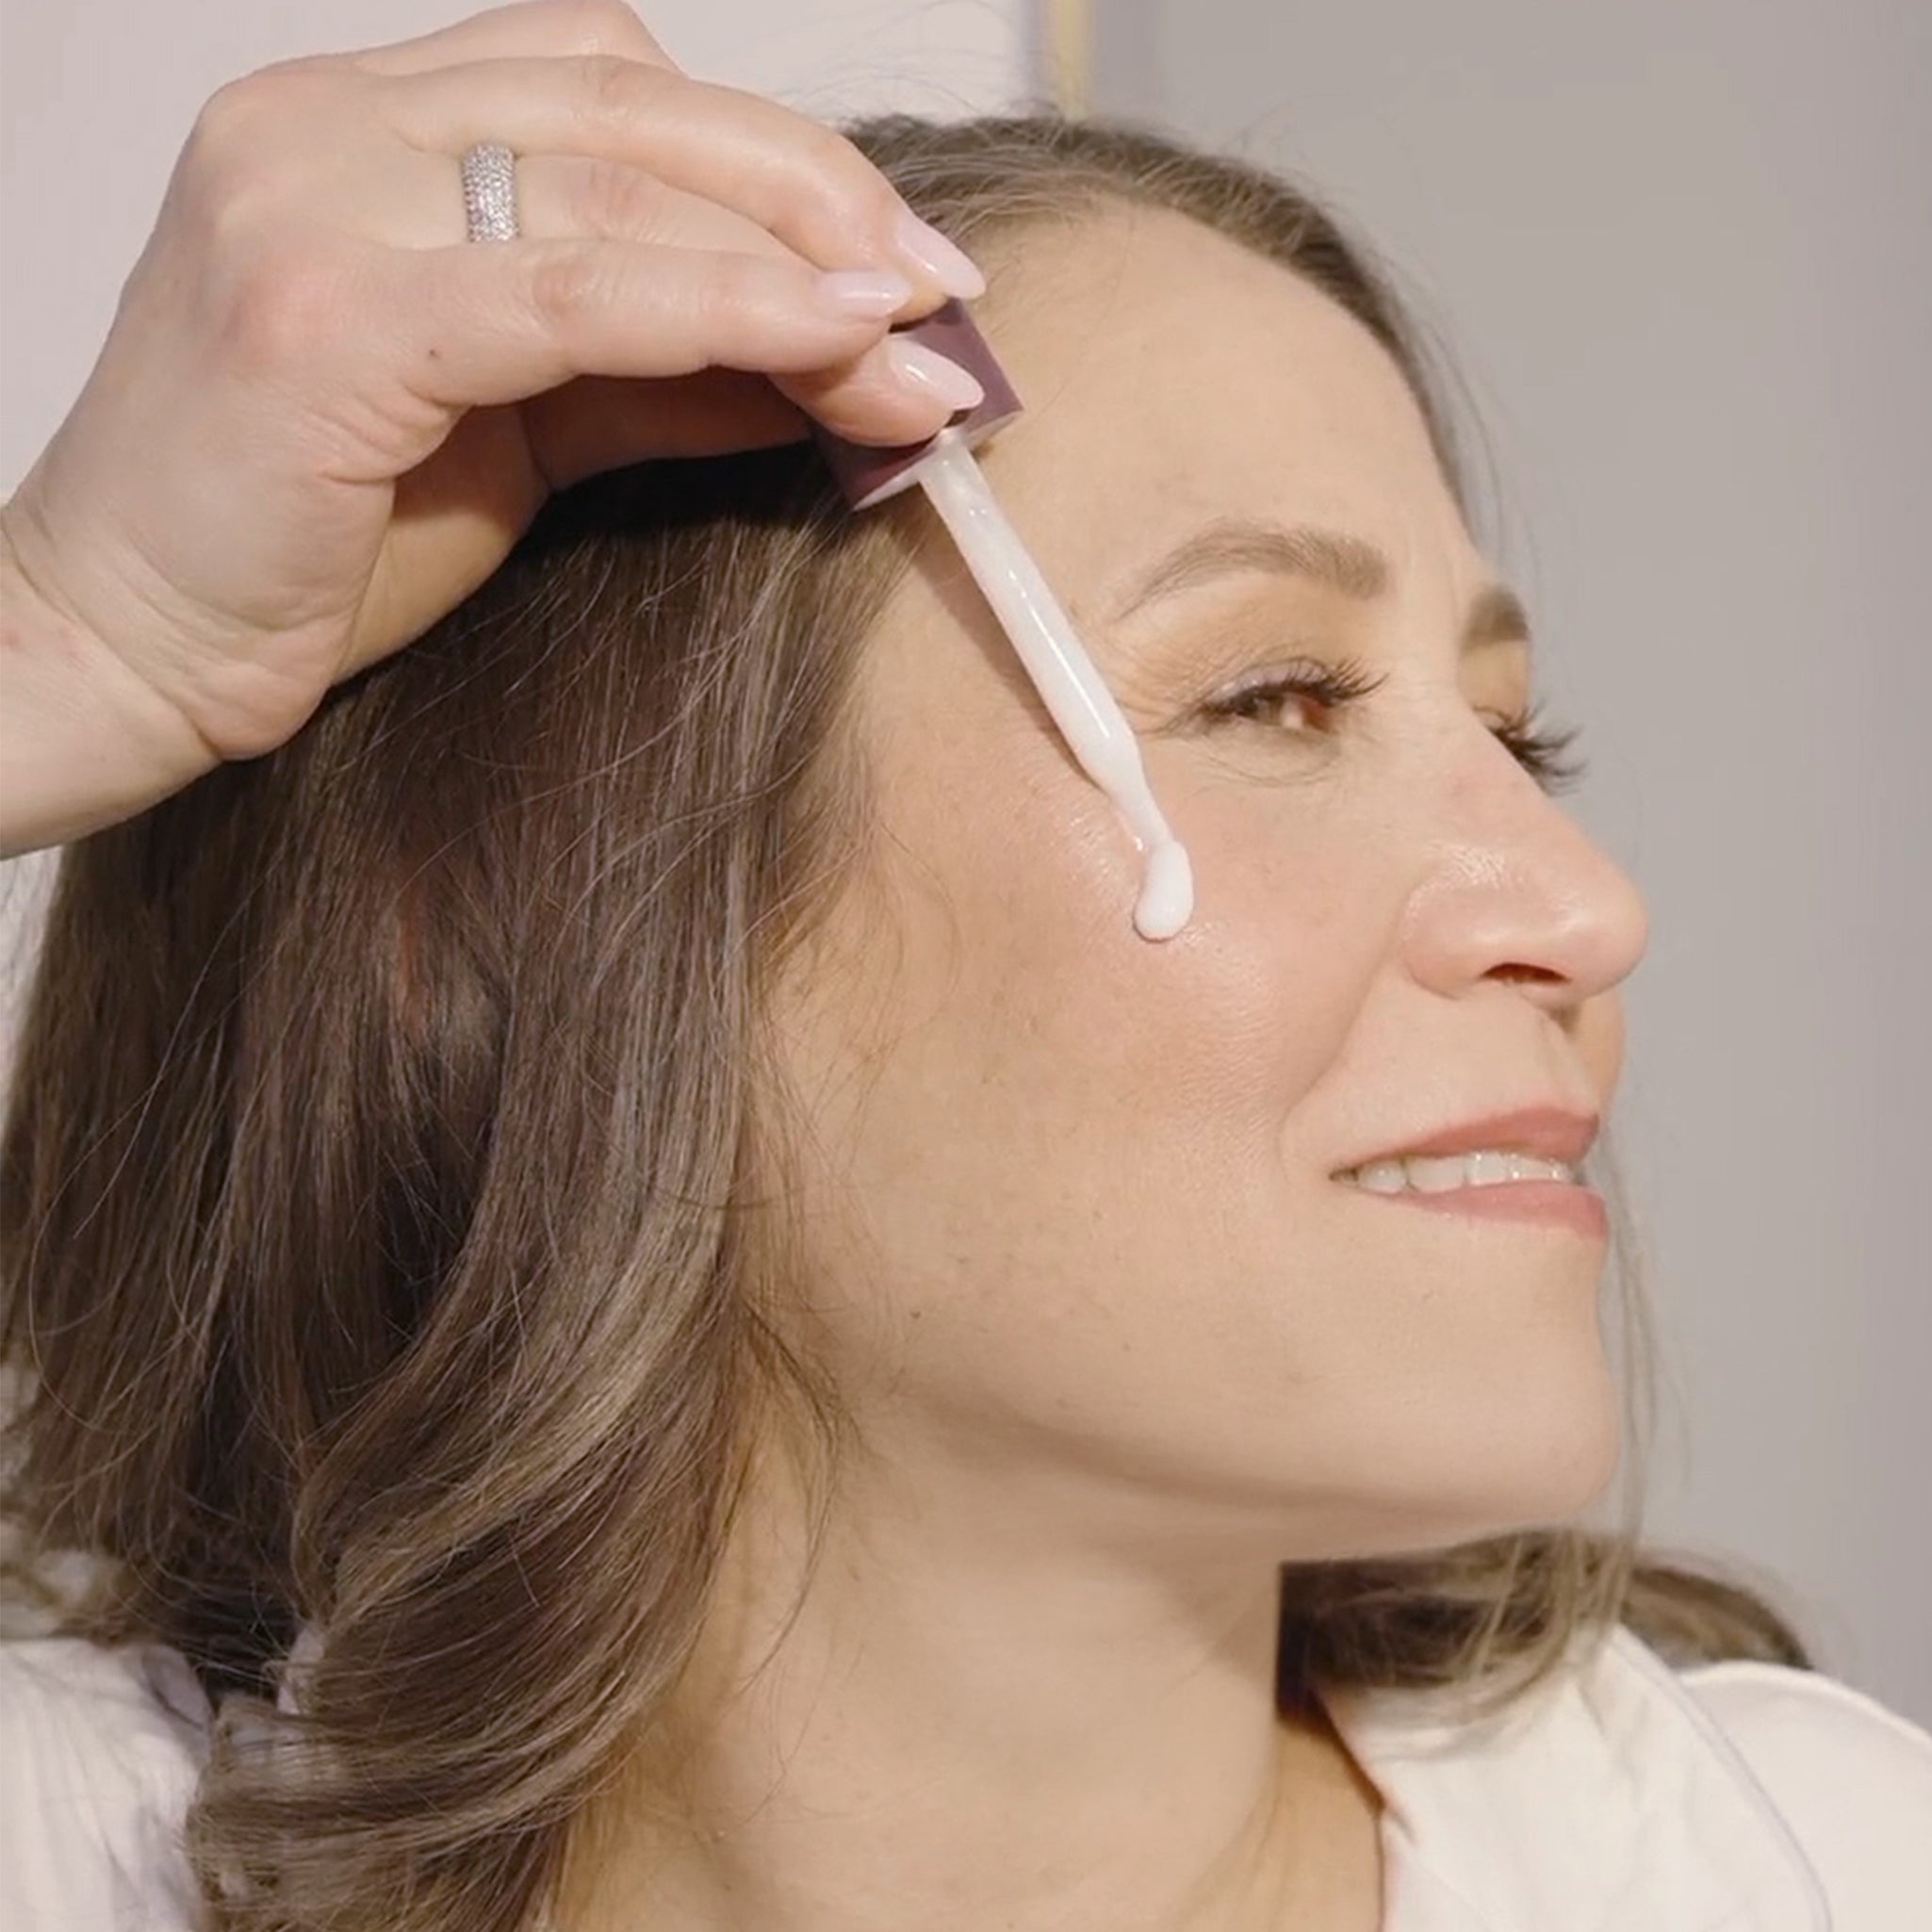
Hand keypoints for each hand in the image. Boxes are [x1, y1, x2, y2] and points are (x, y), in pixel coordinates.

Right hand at [0, 0, 985, 786]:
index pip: (604, 80)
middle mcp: (321, 128)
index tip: (897, 252)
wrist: (126, 646)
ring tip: (921, 349)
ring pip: (613, 185)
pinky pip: (568, 291)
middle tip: (943, 293)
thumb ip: (658, 368)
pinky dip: (721, 308)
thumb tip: (831, 356)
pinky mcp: (318, 315)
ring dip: (798, 263)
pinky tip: (837, 343)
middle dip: (815, 193)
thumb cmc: (308, 543)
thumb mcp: (518, 430)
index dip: (770, 154)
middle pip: (629, 102)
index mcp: (355, 128)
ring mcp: (307, 203)